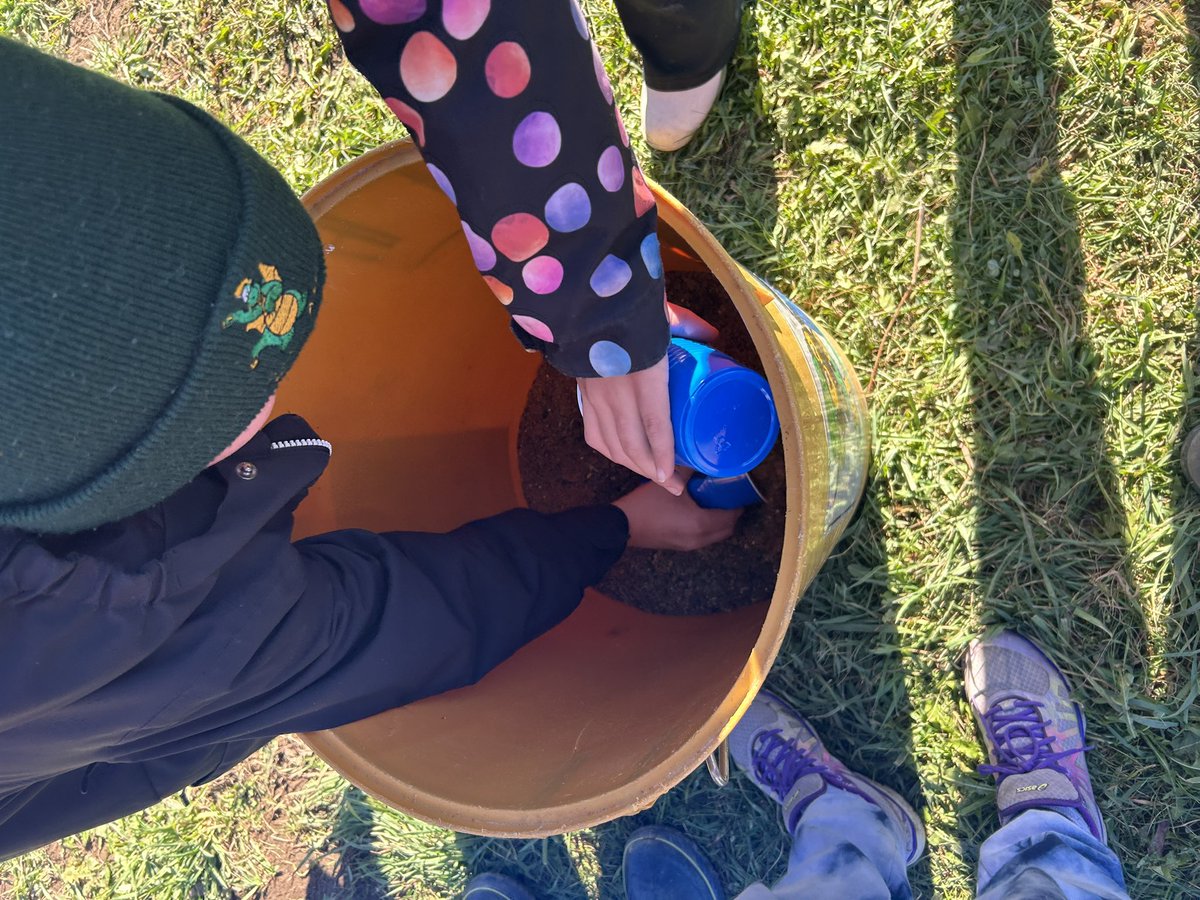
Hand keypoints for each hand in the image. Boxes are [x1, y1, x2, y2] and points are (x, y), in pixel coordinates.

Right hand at [576, 302, 717, 495]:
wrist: (584, 297)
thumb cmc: (628, 305)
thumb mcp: (662, 316)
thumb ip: (688, 326)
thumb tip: (713, 337)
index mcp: (642, 373)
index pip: (654, 423)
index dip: (663, 454)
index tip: (672, 476)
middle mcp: (616, 390)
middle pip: (631, 443)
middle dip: (652, 471)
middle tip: (673, 485)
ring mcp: (595, 395)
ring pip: (611, 444)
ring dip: (632, 465)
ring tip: (653, 475)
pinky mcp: (582, 394)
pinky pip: (593, 433)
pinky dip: (609, 450)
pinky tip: (621, 456)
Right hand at [612, 475, 741, 550]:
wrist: (621, 526)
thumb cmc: (647, 505)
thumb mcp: (669, 482)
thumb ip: (687, 469)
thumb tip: (699, 455)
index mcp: (702, 524)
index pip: (731, 516)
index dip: (738, 503)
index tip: (740, 490)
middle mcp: (699, 539)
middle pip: (726, 529)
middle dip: (731, 514)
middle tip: (728, 494)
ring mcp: (688, 545)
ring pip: (713, 535)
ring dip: (718, 521)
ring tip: (714, 501)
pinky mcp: (678, 546)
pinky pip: (701, 537)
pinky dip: (705, 526)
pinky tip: (696, 511)